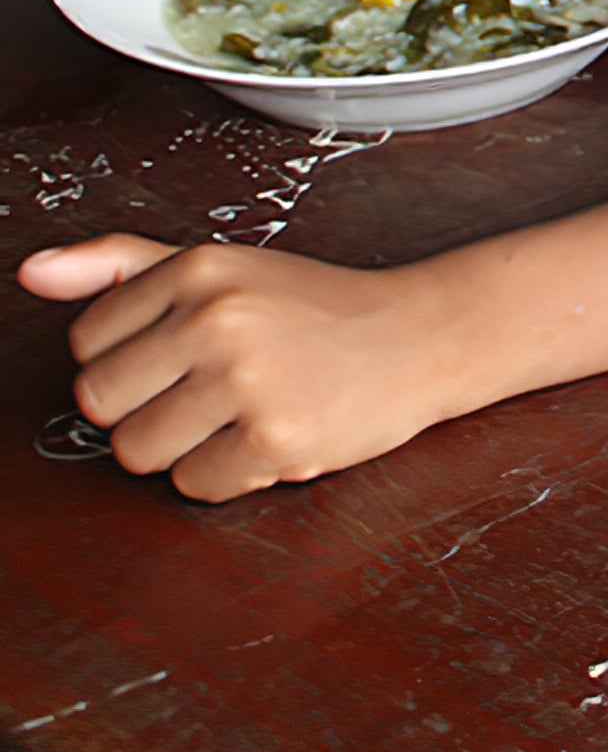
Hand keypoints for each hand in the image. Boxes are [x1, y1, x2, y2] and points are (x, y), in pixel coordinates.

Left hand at [17, 235, 467, 499]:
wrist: (424, 335)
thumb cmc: (316, 307)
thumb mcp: (223, 267)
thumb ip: (120, 265)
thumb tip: (31, 271)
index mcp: (199, 270)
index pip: (87, 344)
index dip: (133, 360)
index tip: (186, 353)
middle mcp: (220, 319)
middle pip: (100, 405)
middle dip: (146, 410)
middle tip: (209, 392)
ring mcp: (249, 381)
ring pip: (138, 453)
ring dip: (183, 449)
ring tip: (239, 415)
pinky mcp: (277, 439)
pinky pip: (195, 486)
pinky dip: (228, 475)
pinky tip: (269, 436)